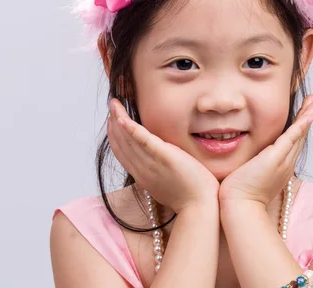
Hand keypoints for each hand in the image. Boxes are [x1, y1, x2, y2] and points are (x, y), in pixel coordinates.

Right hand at [107, 98, 219, 212]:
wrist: (200, 206)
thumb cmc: (190, 197)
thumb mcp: (168, 184)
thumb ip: (161, 172)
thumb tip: (161, 164)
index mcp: (143, 176)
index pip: (123, 154)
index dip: (116, 136)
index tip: (113, 121)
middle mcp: (142, 170)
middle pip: (122, 145)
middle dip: (114, 124)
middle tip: (112, 106)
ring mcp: (152, 164)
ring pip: (128, 140)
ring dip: (118, 120)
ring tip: (114, 104)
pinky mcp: (165, 157)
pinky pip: (143, 141)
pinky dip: (131, 129)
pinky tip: (122, 118)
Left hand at [219, 94, 312, 205]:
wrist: (240, 206)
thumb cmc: (240, 195)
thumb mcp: (249, 175)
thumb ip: (251, 164)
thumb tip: (245, 159)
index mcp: (280, 167)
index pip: (292, 143)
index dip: (299, 128)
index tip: (304, 115)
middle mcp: (286, 163)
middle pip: (300, 137)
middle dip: (308, 118)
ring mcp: (283, 160)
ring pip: (299, 134)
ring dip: (308, 116)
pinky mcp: (276, 157)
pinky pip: (292, 138)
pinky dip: (301, 125)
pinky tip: (308, 115)